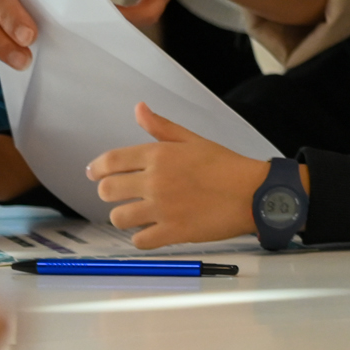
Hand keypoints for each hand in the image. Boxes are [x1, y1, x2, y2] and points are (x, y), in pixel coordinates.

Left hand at [85, 103, 271, 247]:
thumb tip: (139, 109)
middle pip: (108, 191)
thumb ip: (161, 127)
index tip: (95, 174)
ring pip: (119, 218)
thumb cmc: (227, 166)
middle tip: (122, 195)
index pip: (110, 161)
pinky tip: (151, 231)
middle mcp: (155, 180)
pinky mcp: (173, 231)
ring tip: (137, 215)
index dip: (97, 169)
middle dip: (110, 193)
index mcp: (159, 155)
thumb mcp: (194, 140)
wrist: (254, 193)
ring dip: (125, 217)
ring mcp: (163, 208)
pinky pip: (139, 240)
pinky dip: (142, 237)